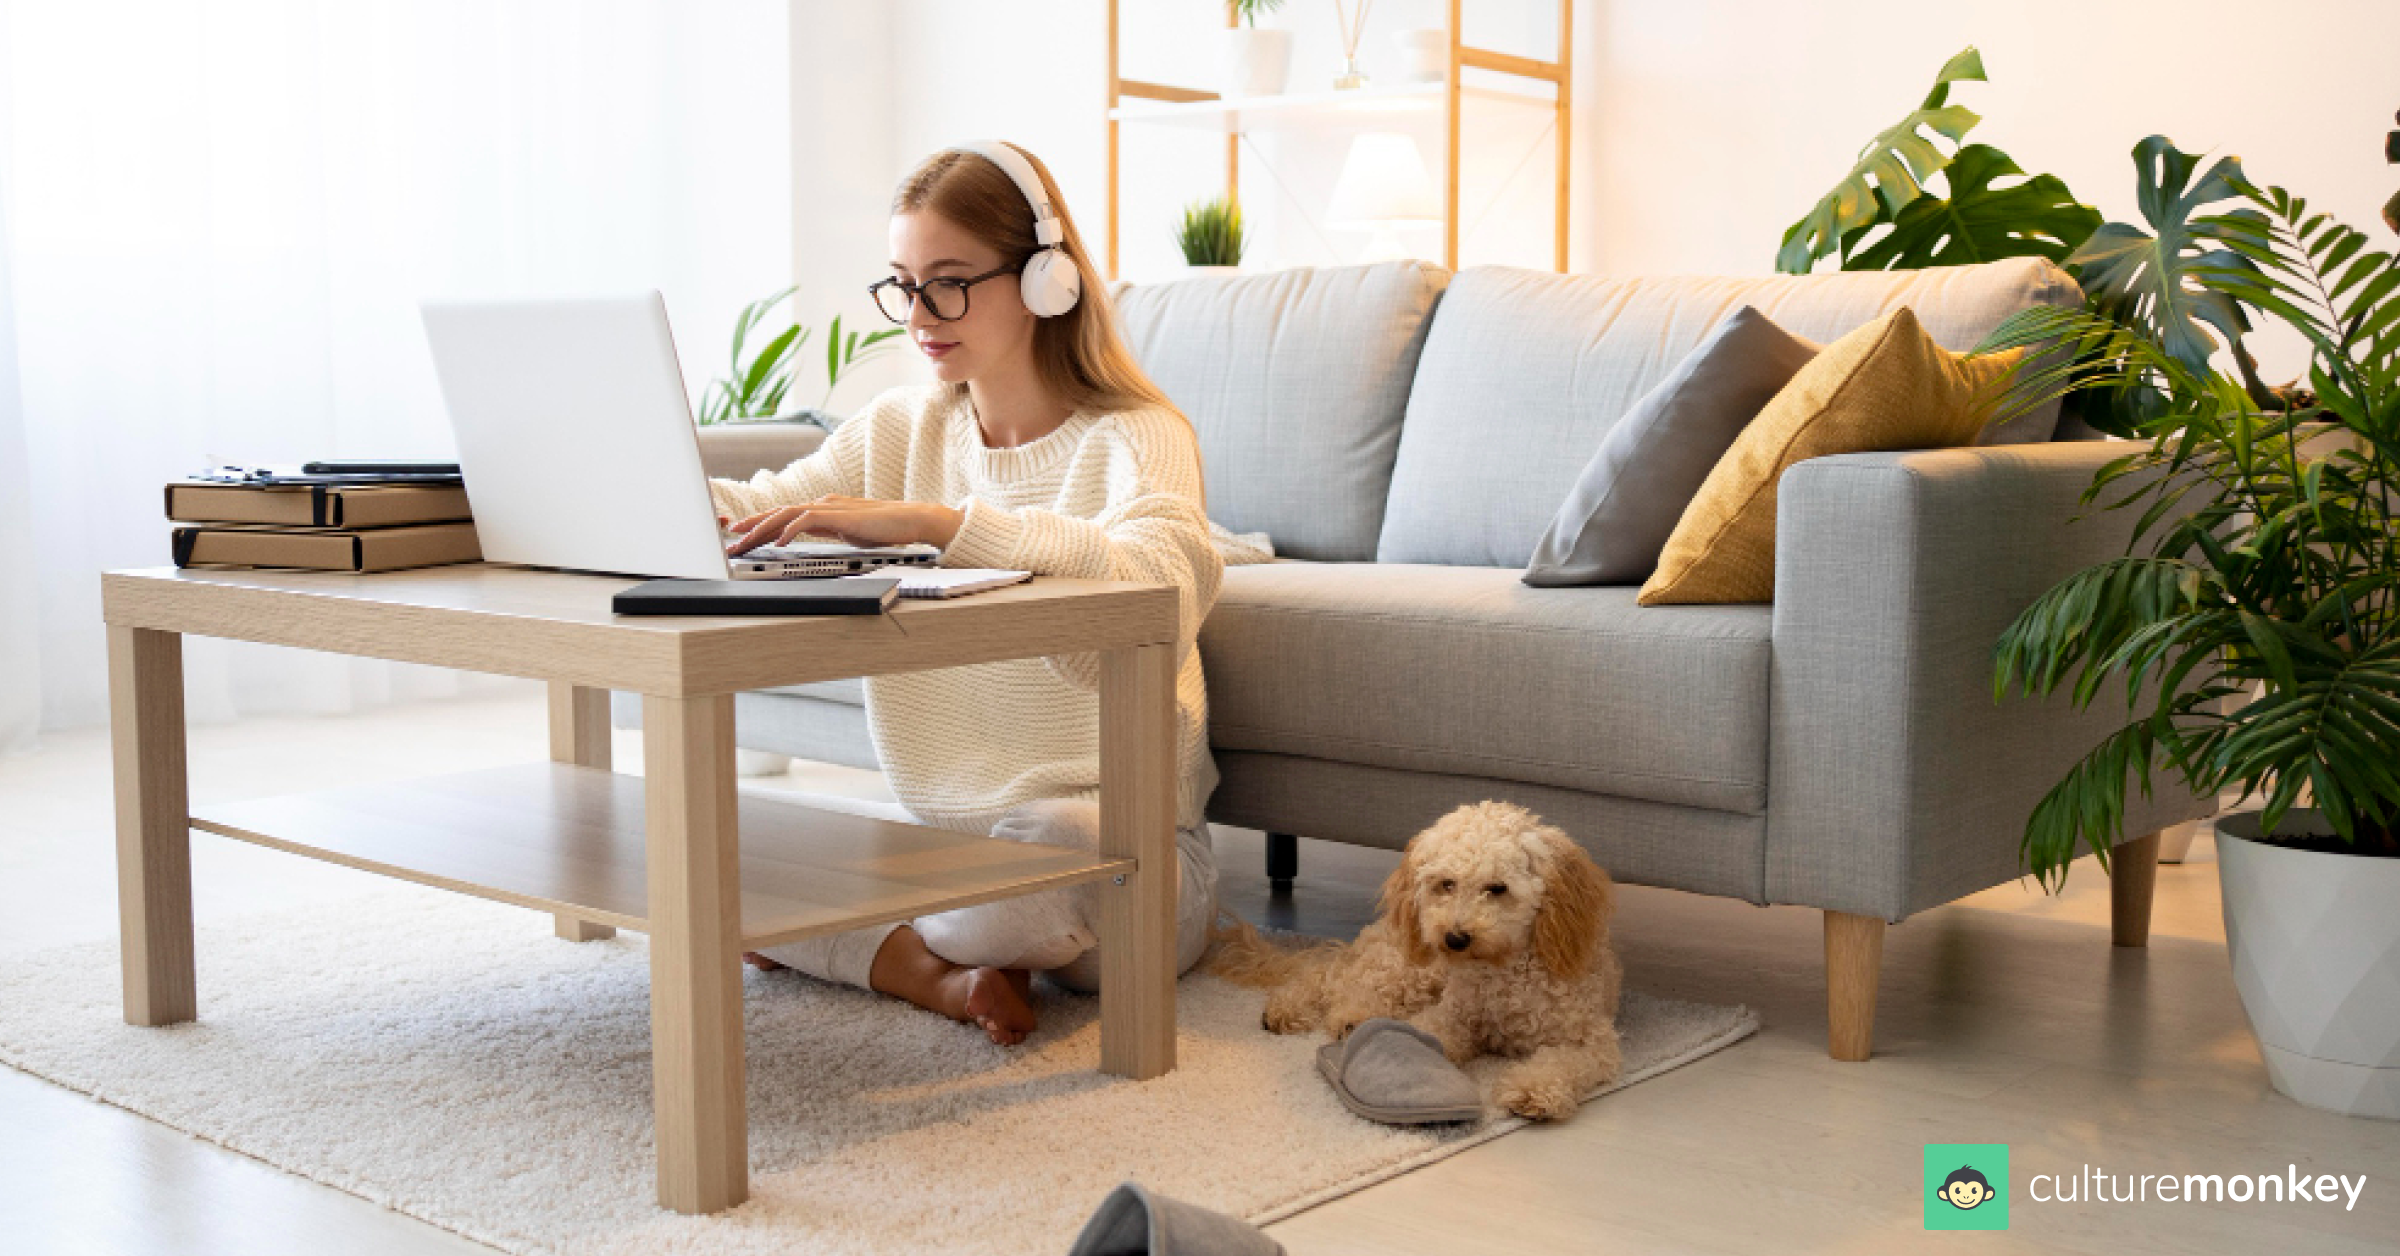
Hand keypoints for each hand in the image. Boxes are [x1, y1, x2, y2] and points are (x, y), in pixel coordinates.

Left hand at [726, 496, 963, 555]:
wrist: (912, 519)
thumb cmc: (884, 528)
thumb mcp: (846, 532)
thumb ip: (826, 531)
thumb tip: (806, 538)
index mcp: (821, 508)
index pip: (783, 515)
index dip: (758, 524)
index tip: (740, 537)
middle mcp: (821, 503)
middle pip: (777, 513)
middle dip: (751, 527)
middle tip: (731, 541)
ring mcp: (830, 507)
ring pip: (786, 514)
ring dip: (762, 528)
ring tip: (744, 540)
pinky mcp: (840, 514)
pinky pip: (807, 519)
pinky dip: (790, 530)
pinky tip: (778, 542)